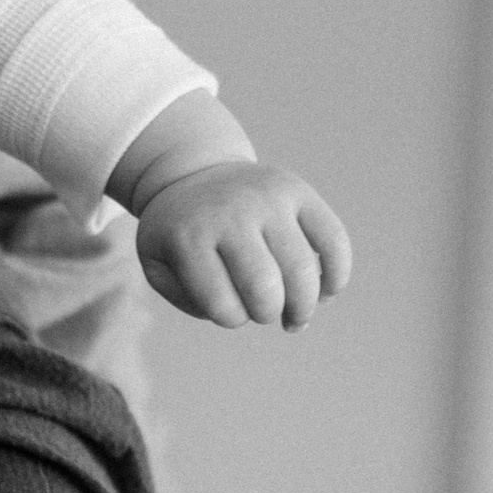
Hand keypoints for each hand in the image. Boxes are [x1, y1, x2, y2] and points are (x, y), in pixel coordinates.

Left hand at [133, 162, 351, 329]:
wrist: (195, 173)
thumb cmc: (178, 233)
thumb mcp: (156, 263)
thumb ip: (182, 296)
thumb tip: (234, 309)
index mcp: (190, 236)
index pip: (222, 304)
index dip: (231, 319)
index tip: (227, 309)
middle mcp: (231, 214)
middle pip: (266, 289)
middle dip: (268, 314)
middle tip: (263, 313)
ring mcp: (269, 199)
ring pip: (302, 271)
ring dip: (303, 307)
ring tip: (295, 318)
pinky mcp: (299, 192)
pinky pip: (333, 240)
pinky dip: (336, 276)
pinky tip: (326, 294)